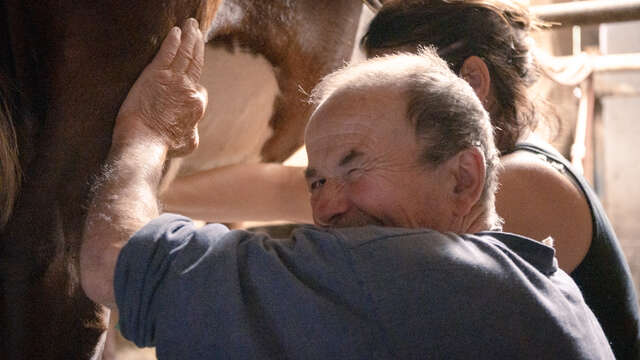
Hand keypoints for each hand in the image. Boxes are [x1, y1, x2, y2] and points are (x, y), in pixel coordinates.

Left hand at [114, 18, 207, 156]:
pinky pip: (168, 52)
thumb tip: (191, 128)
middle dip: (198, 46)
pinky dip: (173, 40)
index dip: (195, 86)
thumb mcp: (188, 143)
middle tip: (198, 32)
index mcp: (196, 105)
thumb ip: (192, 131)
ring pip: (186, 53)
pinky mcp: (155, 74)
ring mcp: (173, 80)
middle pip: (196, 63)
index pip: (199, 89)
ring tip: (191, 25)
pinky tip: (175, 31)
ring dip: (189, 37)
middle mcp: (189, 89)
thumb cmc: (164, 147)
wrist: (145, 143)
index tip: (189, 81)